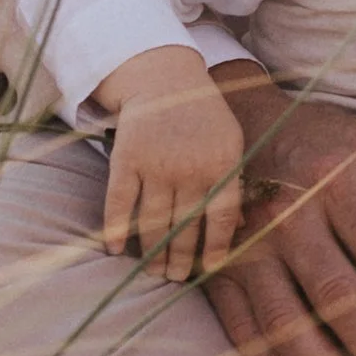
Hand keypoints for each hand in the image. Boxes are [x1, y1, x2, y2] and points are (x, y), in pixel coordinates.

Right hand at [98, 48, 244, 281]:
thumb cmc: (203, 116)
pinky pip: (118, 202)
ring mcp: (156, 163)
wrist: (164, 77)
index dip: (215, 247)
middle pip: (184, 226)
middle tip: (176, 278)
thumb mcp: (230, 142)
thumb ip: (233, 181)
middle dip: (180, 258)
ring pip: (152, 221)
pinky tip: (114, 248)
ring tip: (153, 271)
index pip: (221, 217)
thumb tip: (241, 228)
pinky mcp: (126, 158)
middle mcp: (190, 167)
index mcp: (222, 163)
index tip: (209, 270)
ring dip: (151, 252)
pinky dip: (114, 228)